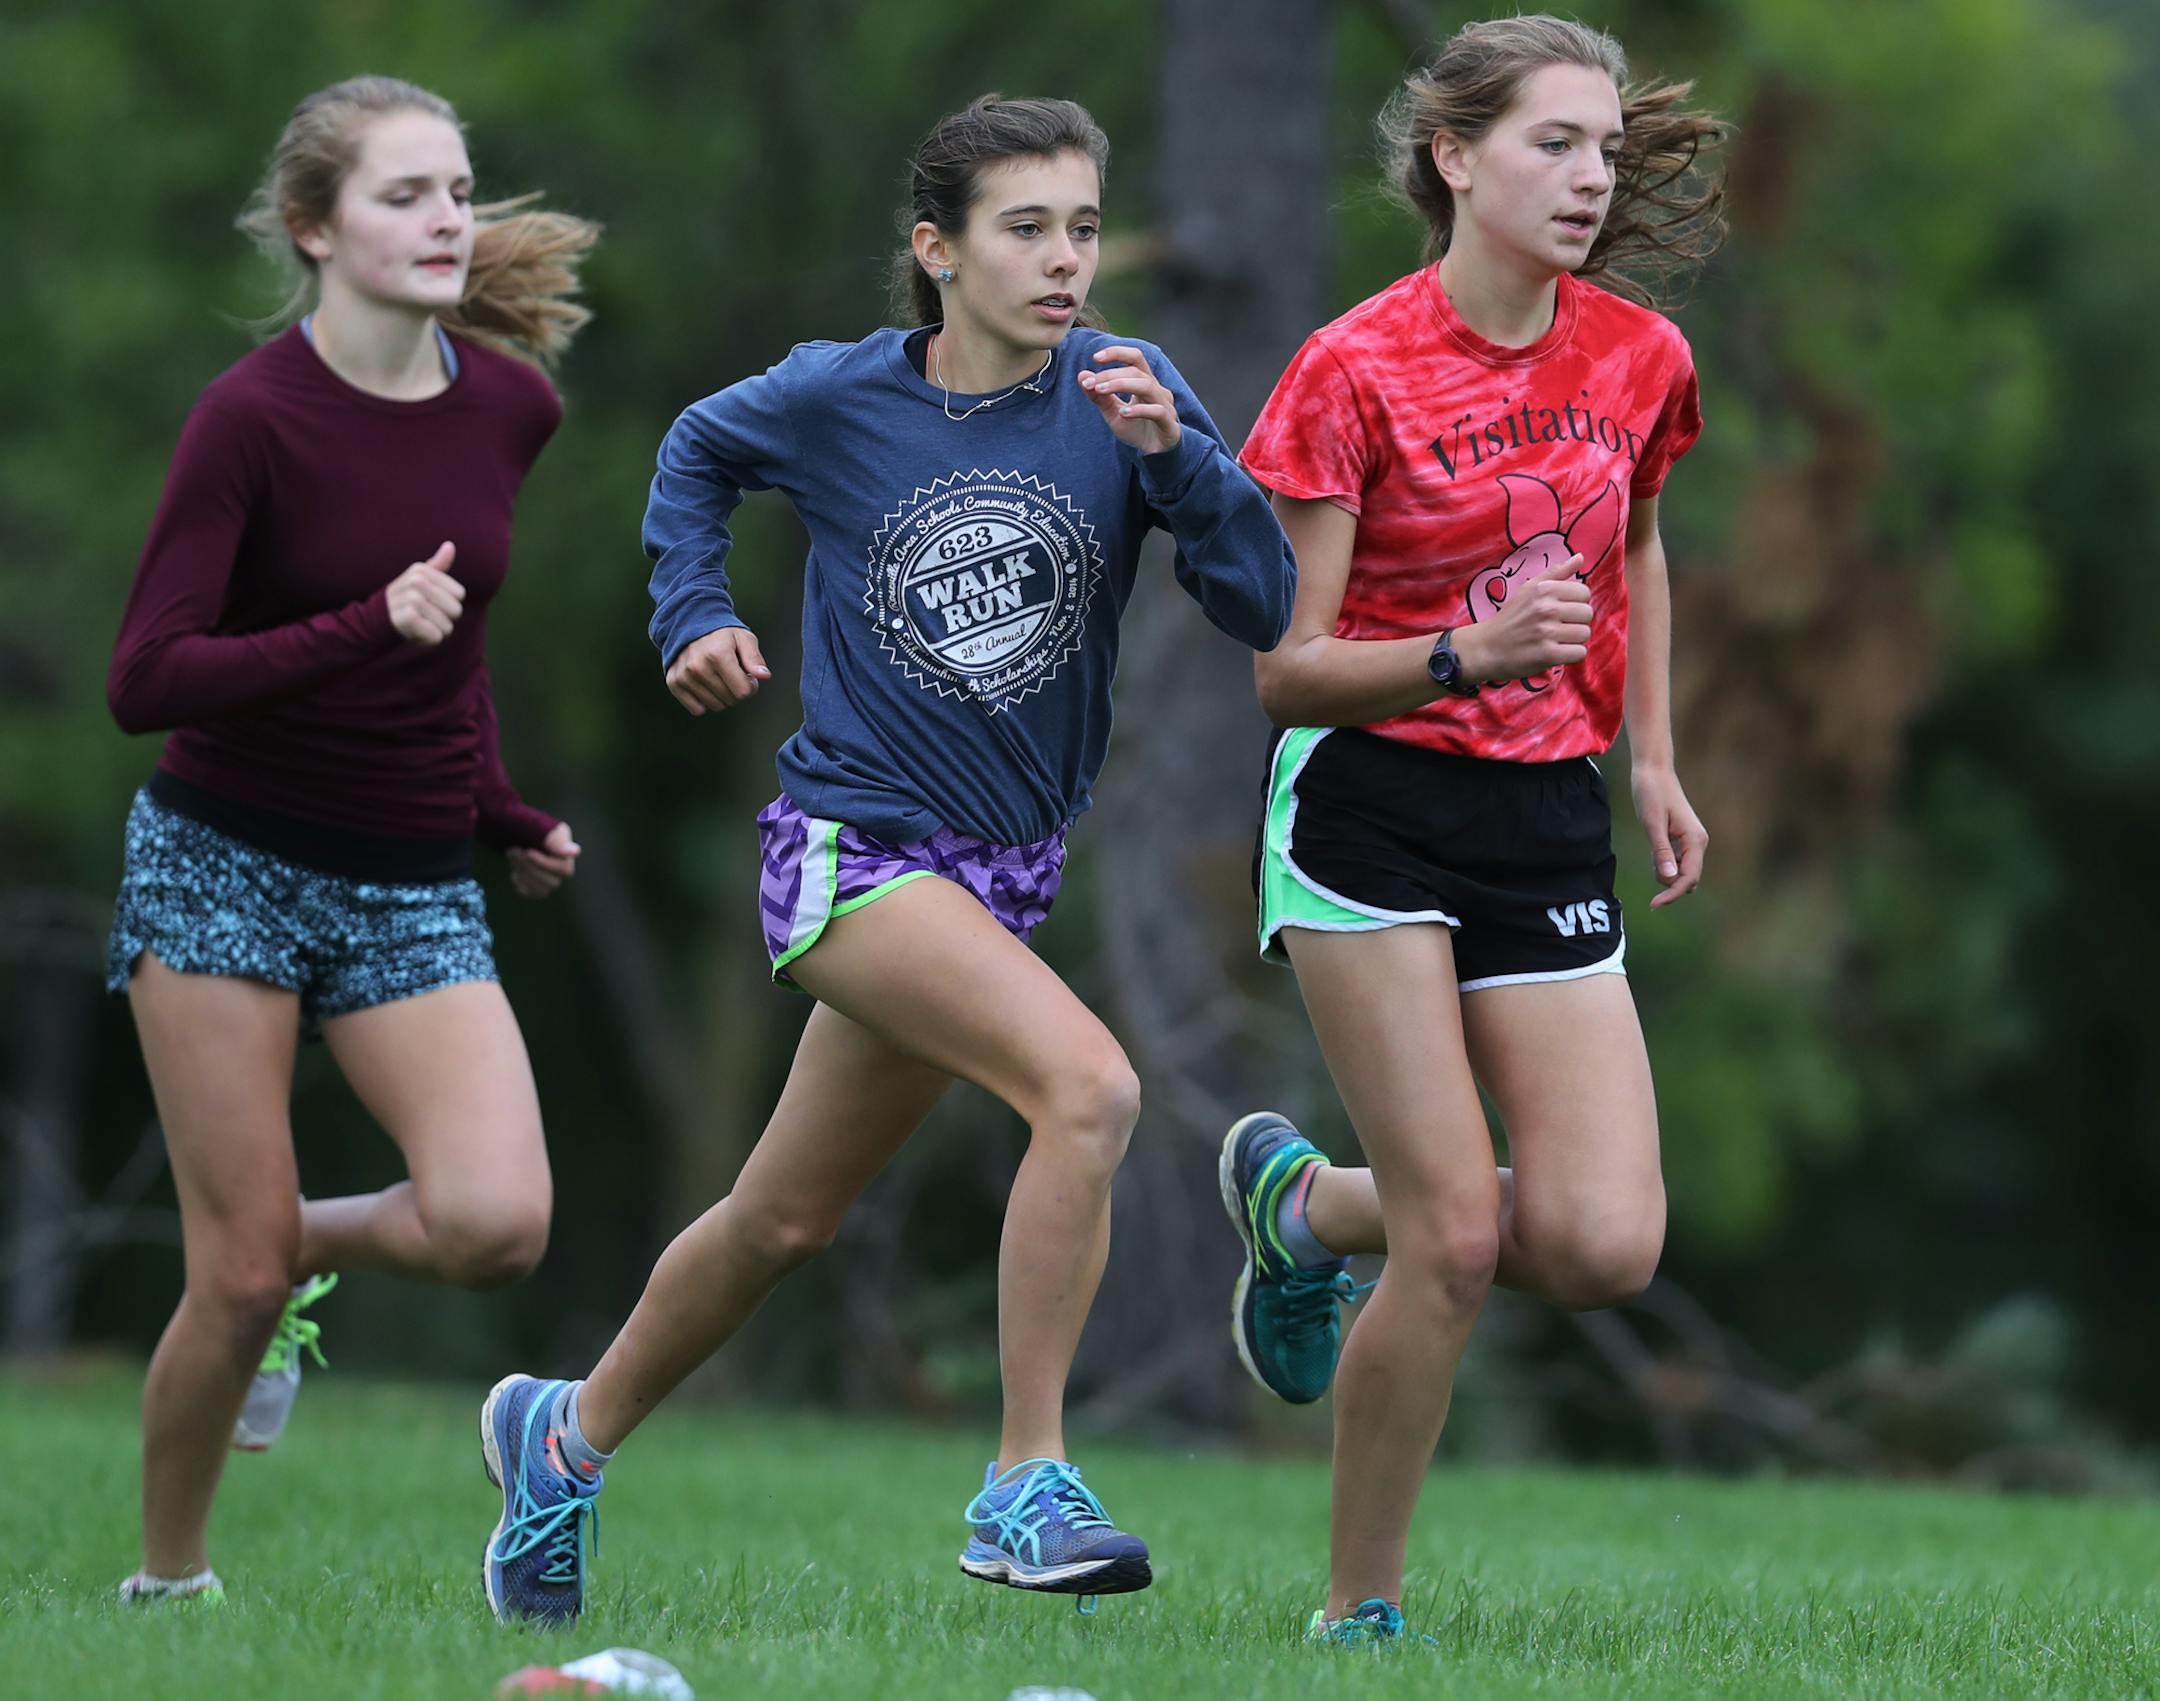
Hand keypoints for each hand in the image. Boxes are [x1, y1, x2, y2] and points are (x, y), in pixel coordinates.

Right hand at [386, 543, 464, 645]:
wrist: (377, 618)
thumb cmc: (405, 598)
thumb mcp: (420, 578)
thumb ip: (437, 564)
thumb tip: (450, 545)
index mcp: (422, 570)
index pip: (459, 594)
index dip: (449, 603)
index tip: (430, 602)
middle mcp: (417, 582)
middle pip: (456, 611)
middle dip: (445, 619)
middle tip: (425, 616)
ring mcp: (412, 599)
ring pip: (447, 626)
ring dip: (436, 631)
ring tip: (420, 624)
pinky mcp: (408, 618)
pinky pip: (436, 636)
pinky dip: (429, 640)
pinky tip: (416, 634)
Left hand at [507, 820, 579, 898]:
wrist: (507, 827)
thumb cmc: (522, 823)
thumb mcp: (537, 827)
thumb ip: (555, 840)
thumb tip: (576, 852)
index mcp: (565, 849)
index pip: (564, 869)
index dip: (545, 864)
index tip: (528, 851)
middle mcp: (562, 865)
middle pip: (553, 882)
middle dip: (530, 867)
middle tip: (513, 850)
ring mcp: (549, 876)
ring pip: (543, 890)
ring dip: (524, 874)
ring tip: (511, 854)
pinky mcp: (535, 885)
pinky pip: (531, 893)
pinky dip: (520, 883)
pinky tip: (514, 871)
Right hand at [665, 626, 771, 715]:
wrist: (690, 624)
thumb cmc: (722, 634)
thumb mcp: (743, 639)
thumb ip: (755, 658)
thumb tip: (764, 676)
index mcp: (718, 655)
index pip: (743, 692)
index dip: (751, 686)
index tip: (747, 675)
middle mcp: (698, 667)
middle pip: (730, 700)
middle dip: (736, 690)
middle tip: (732, 674)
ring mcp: (684, 676)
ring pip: (715, 707)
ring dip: (721, 696)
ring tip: (718, 677)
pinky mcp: (674, 683)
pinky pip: (697, 710)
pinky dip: (704, 702)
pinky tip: (705, 685)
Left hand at [1078, 346, 1180, 454]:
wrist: (1154, 454)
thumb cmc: (1136, 429)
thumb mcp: (1112, 412)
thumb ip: (1099, 396)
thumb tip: (1081, 375)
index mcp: (1146, 382)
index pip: (1135, 358)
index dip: (1117, 353)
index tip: (1095, 358)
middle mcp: (1158, 390)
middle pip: (1136, 371)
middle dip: (1111, 375)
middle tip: (1090, 383)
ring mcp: (1166, 406)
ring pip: (1147, 386)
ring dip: (1121, 385)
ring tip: (1100, 391)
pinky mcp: (1169, 425)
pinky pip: (1156, 411)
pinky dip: (1139, 410)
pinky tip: (1123, 413)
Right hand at [1452, 551, 1590, 683]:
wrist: (1486, 648)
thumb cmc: (1510, 618)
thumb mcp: (1528, 588)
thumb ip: (1556, 573)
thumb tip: (1580, 557)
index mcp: (1544, 589)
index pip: (1584, 593)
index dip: (1575, 603)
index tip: (1561, 611)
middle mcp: (1546, 608)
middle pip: (1587, 613)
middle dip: (1576, 622)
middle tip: (1558, 628)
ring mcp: (1547, 632)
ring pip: (1585, 634)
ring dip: (1574, 640)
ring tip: (1556, 640)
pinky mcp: (1548, 654)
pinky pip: (1579, 653)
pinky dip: (1570, 655)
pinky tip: (1556, 653)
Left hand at [1631, 766, 1706, 908]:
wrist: (1653, 772)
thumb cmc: (1651, 794)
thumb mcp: (1652, 824)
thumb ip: (1661, 851)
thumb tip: (1670, 878)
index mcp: (1695, 839)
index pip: (1688, 878)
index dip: (1672, 894)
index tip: (1653, 904)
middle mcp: (1698, 842)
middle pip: (1688, 879)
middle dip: (1669, 884)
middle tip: (1650, 865)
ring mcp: (1692, 842)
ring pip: (1682, 872)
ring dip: (1666, 873)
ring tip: (1652, 850)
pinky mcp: (1684, 840)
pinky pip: (1677, 863)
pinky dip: (1664, 864)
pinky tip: (1655, 849)